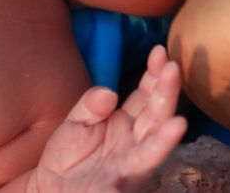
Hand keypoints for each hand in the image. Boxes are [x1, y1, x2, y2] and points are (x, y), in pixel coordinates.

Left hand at [28, 45, 186, 192]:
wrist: (51, 189)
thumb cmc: (68, 154)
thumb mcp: (74, 121)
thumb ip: (90, 105)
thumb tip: (109, 93)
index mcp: (126, 122)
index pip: (147, 94)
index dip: (155, 73)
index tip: (160, 51)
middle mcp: (135, 143)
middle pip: (155, 117)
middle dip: (166, 94)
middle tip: (172, 69)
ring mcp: (128, 167)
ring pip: (151, 150)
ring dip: (165, 139)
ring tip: (178, 124)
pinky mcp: (114, 188)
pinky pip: (126, 182)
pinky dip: (137, 176)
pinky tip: (146, 167)